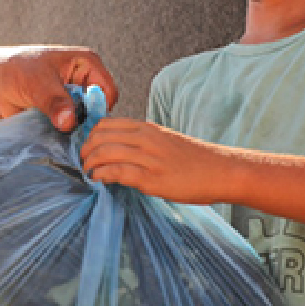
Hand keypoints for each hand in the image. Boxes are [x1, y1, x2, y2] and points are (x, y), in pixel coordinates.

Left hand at [0, 45, 117, 130]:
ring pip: (87, 121)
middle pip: (100, 108)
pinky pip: (74, 129)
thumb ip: (55, 102)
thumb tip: (69, 121)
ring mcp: (75, 99)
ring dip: (78, 131)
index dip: (99, 108)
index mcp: (86, 63)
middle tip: (72, 134)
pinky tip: (60, 141)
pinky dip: (68, 136)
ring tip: (66, 139)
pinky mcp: (64, 114)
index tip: (83, 123)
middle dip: (89, 122)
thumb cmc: (15, 72)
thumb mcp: (37, 83)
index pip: (107, 91)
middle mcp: (85, 81)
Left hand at [78, 118, 232, 202]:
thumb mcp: (165, 141)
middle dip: (85, 150)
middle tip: (83, 163)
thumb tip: (120, 150)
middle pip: (99, 137)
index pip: (105, 124)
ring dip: (90, 164)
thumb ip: (143, 142)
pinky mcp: (151, 179)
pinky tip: (99, 181)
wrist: (221, 171)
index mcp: (147, 128)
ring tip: (89, 174)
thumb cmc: (195, 160)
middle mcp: (145, 139)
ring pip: (104, 153)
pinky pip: (116, 172)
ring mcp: (147, 158)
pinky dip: (101, 176)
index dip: (90, 137)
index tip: (87, 149)